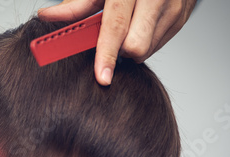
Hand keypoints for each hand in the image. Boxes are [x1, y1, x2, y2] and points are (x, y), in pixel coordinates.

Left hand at [38, 0, 196, 84]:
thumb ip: (78, 5)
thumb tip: (48, 17)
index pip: (116, 26)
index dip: (106, 54)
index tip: (102, 77)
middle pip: (135, 45)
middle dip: (119, 50)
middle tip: (111, 38)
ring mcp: (173, 8)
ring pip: (147, 50)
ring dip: (131, 46)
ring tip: (128, 25)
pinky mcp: (181, 18)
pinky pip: (157, 45)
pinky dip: (145, 41)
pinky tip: (141, 24)